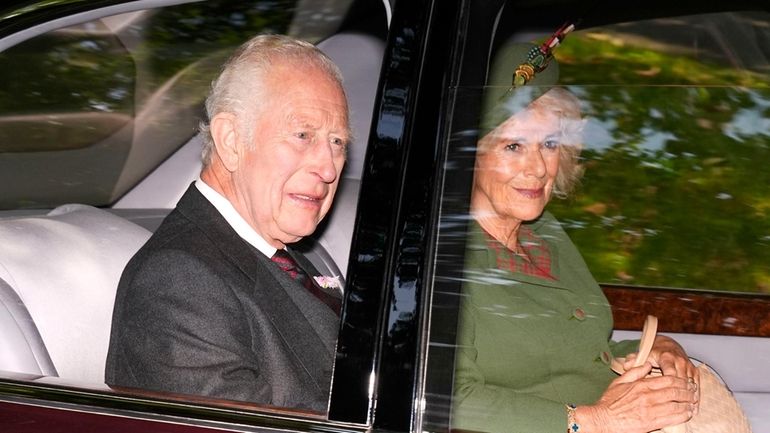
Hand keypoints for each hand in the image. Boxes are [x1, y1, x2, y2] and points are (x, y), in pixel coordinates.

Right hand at [575, 362, 697, 432]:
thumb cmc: (608, 402)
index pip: (667, 380)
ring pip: (676, 404)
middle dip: (687, 392)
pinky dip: (682, 415)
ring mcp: (650, 409)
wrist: (602, 419)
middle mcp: (648, 396)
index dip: (680, 380)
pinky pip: (672, 418)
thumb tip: (647, 364)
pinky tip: (687, 414)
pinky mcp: (651, 422)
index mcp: (641, 385)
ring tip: (693, 403)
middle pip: (675, 391)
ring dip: (687, 403)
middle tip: (694, 392)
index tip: (686, 382)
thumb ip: (635, 372)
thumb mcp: (619, 382)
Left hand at [621, 335, 699, 411]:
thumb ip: (633, 360)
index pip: (670, 374)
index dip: (669, 388)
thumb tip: (627, 365)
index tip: (666, 399)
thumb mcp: (641, 355)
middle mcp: (679, 361)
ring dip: (691, 398)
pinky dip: (696, 395)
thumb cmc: (652, 353)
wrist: (666, 346)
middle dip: (681, 396)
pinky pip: (697, 384)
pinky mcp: (694, 370)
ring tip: (689, 411)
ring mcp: (688, 366)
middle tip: (678, 409)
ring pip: (692, 384)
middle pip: (683, 381)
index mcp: (666, 357)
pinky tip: (694, 407)